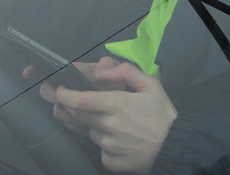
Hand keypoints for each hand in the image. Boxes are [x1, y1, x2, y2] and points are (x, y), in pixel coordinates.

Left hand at [40, 57, 177, 173]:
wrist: (175, 147)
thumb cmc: (163, 115)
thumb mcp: (151, 85)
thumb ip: (126, 72)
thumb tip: (101, 68)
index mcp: (116, 105)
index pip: (79, 100)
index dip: (61, 95)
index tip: (54, 89)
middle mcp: (108, 126)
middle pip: (74, 116)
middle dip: (62, 106)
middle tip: (56, 99)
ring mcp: (107, 146)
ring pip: (86, 132)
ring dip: (85, 124)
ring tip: (96, 118)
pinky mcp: (110, 161)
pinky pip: (98, 149)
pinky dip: (100, 141)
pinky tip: (112, 137)